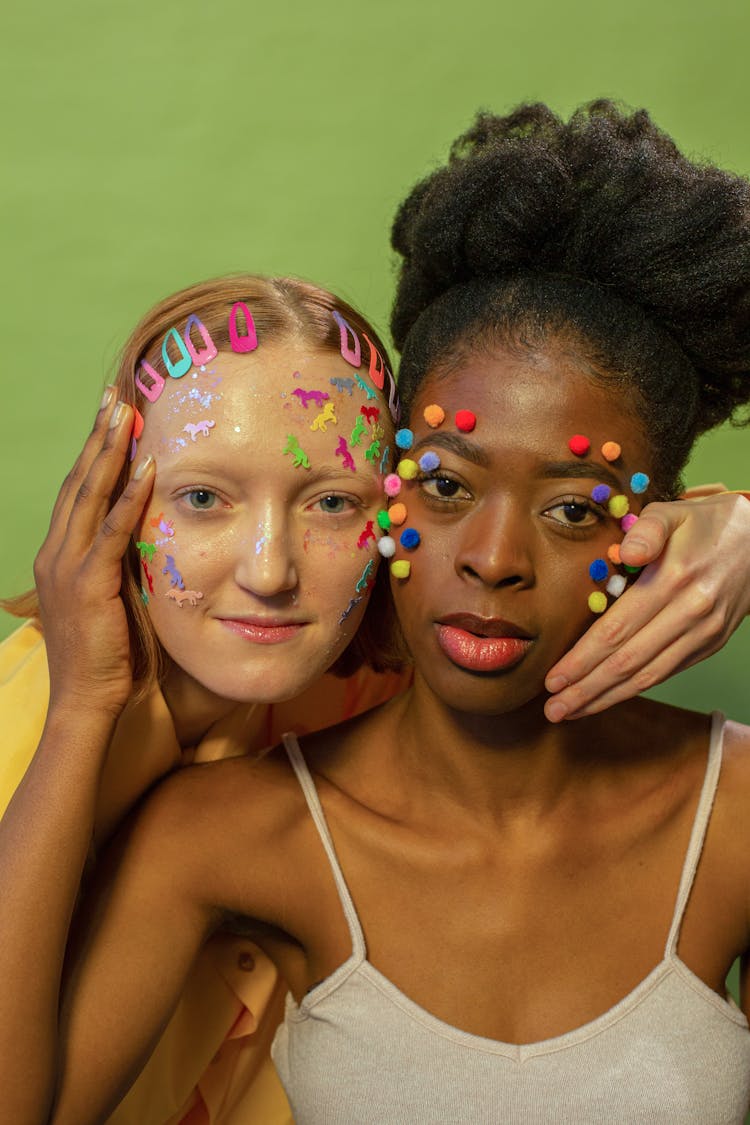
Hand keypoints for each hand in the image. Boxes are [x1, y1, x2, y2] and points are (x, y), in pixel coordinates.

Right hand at [33, 391, 154, 718]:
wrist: (88, 701)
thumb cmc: (108, 656)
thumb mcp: (113, 600)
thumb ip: (122, 566)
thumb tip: (149, 538)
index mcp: (59, 556)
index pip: (78, 493)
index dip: (94, 454)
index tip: (110, 419)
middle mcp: (56, 554)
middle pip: (78, 483)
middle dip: (98, 438)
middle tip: (114, 399)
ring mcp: (68, 567)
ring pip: (89, 496)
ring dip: (110, 452)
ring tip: (126, 415)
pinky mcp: (89, 583)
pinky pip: (111, 531)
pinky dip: (129, 497)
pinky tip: (146, 468)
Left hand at [544, 491, 749, 720]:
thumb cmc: (705, 525)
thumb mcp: (673, 513)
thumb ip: (646, 531)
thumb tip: (626, 553)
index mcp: (674, 580)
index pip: (618, 629)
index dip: (583, 658)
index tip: (553, 678)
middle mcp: (690, 612)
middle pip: (629, 661)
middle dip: (587, 689)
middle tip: (553, 708)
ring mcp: (704, 633)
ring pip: (649, 675)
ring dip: (607, 698)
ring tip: (571, 711)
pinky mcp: (710, 644)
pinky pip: (667, 672)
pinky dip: (634, 689)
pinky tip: (607, 697)